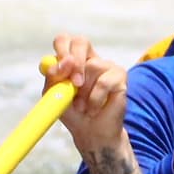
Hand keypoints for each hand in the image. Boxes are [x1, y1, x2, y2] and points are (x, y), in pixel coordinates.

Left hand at [46, 34, 129, 157]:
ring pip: (93, 66)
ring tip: (81, 107)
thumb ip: (54, 78)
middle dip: (75, 62)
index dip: (61, 50)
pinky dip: (95, 99)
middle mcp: (88, 58)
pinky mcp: (119, 75)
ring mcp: (105, 65)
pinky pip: (105, 82)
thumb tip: (64, 64)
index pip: (64, 41)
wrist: (90, 133)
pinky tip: (94, 109)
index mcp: (70, 59)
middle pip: (80, 42)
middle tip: (74, 84)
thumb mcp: (55, 95)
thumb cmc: (72, 112)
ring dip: (83, 92)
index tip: (59, 70)